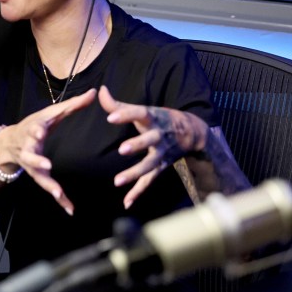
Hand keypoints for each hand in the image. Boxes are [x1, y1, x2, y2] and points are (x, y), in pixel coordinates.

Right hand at [0, 87, 96, 214]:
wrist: (8, 144)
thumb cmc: (34, 126)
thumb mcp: (51, 114)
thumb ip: (73, 105)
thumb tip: (95, 92)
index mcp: (31, 131)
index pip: (32, 130)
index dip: (35, 131)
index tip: (39, 133)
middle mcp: (28, 149)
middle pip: (30, 156)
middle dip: (36, 161)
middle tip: (46, 165)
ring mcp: (31, 165)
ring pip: (37, 176)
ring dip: (48, 185)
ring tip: (59, 193)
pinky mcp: (37, 176)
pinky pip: (48, 188)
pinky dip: (59, 199)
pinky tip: (70, 209)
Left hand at [99, 85, 207, 207]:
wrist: (192, 132)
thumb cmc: (159, 119)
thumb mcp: (143, 110)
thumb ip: (118, 104)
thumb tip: (100, 90)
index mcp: (153, 118)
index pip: (139, 113)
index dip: (125, 114)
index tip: (110, 117)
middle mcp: (159, 135)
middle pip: (149, 140)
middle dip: (137, 144)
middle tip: (122, 149)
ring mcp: (162, 152)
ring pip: (150, 164)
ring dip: (135, 173)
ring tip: (117, 181)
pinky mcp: (162, 166)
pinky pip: (150, 180)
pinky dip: (139, 191)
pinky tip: (126, 202)